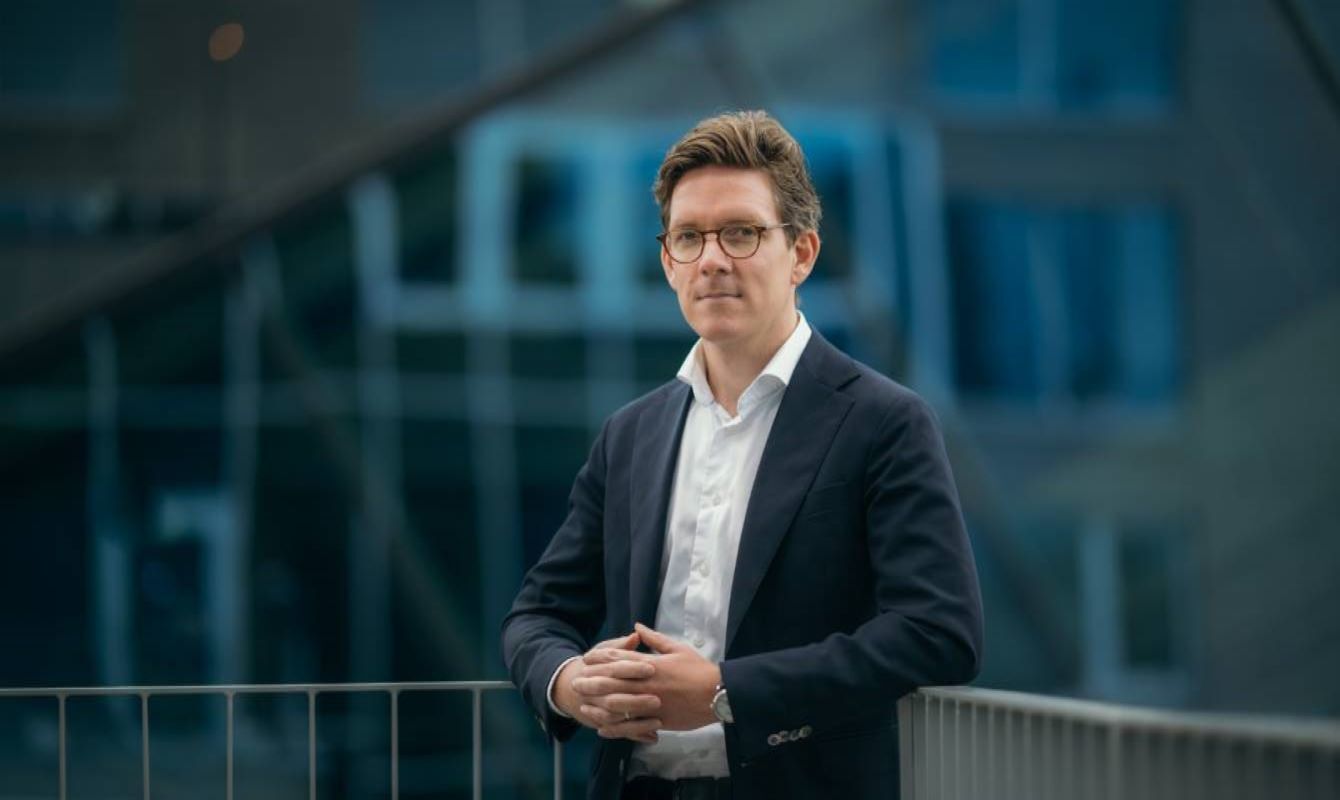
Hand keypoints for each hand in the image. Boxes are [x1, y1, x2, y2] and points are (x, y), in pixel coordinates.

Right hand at [555, 631, 661, 742]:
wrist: (570, 688)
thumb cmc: (596, 667)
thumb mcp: (604, 652)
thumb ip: (621, 646)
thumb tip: (636, 635)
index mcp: (593, 669)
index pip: (613, 668)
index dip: (632, 668)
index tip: (652, 668)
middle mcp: (591, 690)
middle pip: (612, 696)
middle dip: (635, 699)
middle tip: (657, 699)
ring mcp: (595, 709)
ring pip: (613, 718)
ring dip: (635, 721)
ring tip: (657, 720)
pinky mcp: (601, 724)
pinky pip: (617, 732)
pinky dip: (634, 734)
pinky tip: (653, 734)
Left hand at [579, 623, 720, 731]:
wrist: (718, 693)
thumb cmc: (699, 669)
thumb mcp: (678, 648)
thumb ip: (655, 639)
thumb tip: (637, 627)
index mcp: (652, 664)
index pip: (620, 659)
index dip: (601, 658)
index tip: (586, 658)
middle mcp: (648, 682)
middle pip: (613, 682)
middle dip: (592, 682)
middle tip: (575, 683)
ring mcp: (652, 702)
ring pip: (619, 705)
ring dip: (598, 705)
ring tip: (582, 706)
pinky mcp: (658, 719)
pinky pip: (632, 725)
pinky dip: (616, 727)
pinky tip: (603, 729)